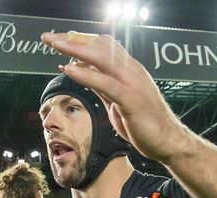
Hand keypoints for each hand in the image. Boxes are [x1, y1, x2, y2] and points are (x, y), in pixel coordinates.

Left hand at [41, 31, 185, 163]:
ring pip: (102, 57)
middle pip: (99, 45)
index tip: (59, 38)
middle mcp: (131, 70)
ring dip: (75, 49)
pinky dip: (87, 75)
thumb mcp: (116, 100)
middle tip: (49, 37)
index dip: (80, 40)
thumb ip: (100, 85)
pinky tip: (70, 69)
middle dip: (72, 39)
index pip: (102, 46)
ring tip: (55, 45)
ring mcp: (133, 83)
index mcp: (129, 69)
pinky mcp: (131, 99)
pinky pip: (106, 83)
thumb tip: (81, 72)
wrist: (167, 141)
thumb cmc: (143, 122)